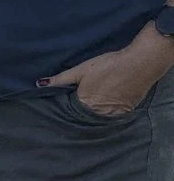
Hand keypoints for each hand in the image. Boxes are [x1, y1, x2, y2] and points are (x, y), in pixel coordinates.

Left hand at [41, 39, 171, 115]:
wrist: (142, 61)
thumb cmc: (110, 64)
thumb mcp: (82, 70)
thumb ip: (61, 79)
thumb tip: (39, 84)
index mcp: (83, 105)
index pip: (69, 114)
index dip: (66, 111)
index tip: (61, 110)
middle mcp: (97, 114)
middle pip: (83, 118)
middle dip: (78, 116)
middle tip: (76, 110)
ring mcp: (113, 115)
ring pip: (97, 119)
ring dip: (93, 116)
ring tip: (94, 106)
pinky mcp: (125, 112)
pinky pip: (112, 116)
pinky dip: (107, 113)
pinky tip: (107, 105)